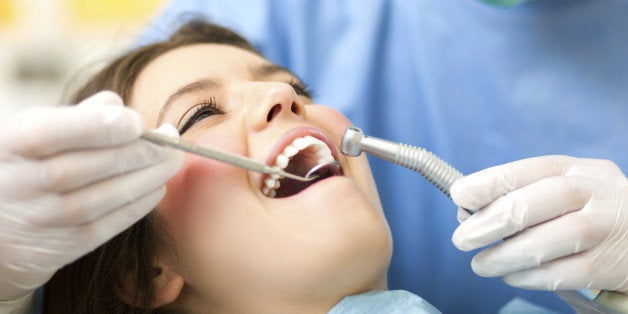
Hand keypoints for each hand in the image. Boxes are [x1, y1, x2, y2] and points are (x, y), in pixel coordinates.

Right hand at [0, 91, 183, 300]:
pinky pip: (108, 226)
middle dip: (140, 151)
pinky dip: (138, 205)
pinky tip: (157, 187)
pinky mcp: (61, 246)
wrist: (1, 227)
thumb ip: (76, 117)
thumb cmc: (26, 165)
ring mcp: (42, 218)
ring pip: (104, 197)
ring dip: (148, 177)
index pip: (54, 131)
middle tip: (171, 142)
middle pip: (89, 165)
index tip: (138, 122)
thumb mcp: (34, 131)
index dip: (102, 125)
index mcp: (12, 144)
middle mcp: (21, 183)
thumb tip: (117, 106)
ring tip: (171, 162)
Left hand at [450, 155, 627, 293]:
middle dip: (492, 221)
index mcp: (575, 169)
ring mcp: (607, 227)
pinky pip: (566, 273)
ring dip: (506, 255)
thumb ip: (521, 197)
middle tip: (462, 239)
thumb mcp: (562, 193)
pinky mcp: (613, 264)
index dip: (490, 182)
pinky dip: (531, 277)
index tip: (459, 195)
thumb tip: (466, 213)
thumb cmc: (588, 213)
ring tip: (481, 265)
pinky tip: (512, 277)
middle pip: (539, 201)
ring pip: (552, 239)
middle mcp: (594, 192)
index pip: (528, 169)